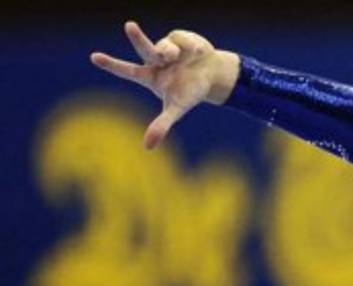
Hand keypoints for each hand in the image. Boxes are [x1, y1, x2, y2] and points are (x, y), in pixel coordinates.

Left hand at [89, 21, 237, 149]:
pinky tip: (198, 55)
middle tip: (130, 26)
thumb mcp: (176, 109)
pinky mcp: (179, 37)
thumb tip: (147, 148)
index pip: (128, 71)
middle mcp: (154, 60)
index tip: (94, 57)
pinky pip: (184, 41)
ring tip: (181, 59)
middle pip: (143, 48)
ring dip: (175, 54)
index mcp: (149, 76)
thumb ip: (161, 125)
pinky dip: (194, 50)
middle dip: (137, 37)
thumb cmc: (190, 92)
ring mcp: (166, 47)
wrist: (213, 75)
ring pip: (166, 47)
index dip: (112, 65)